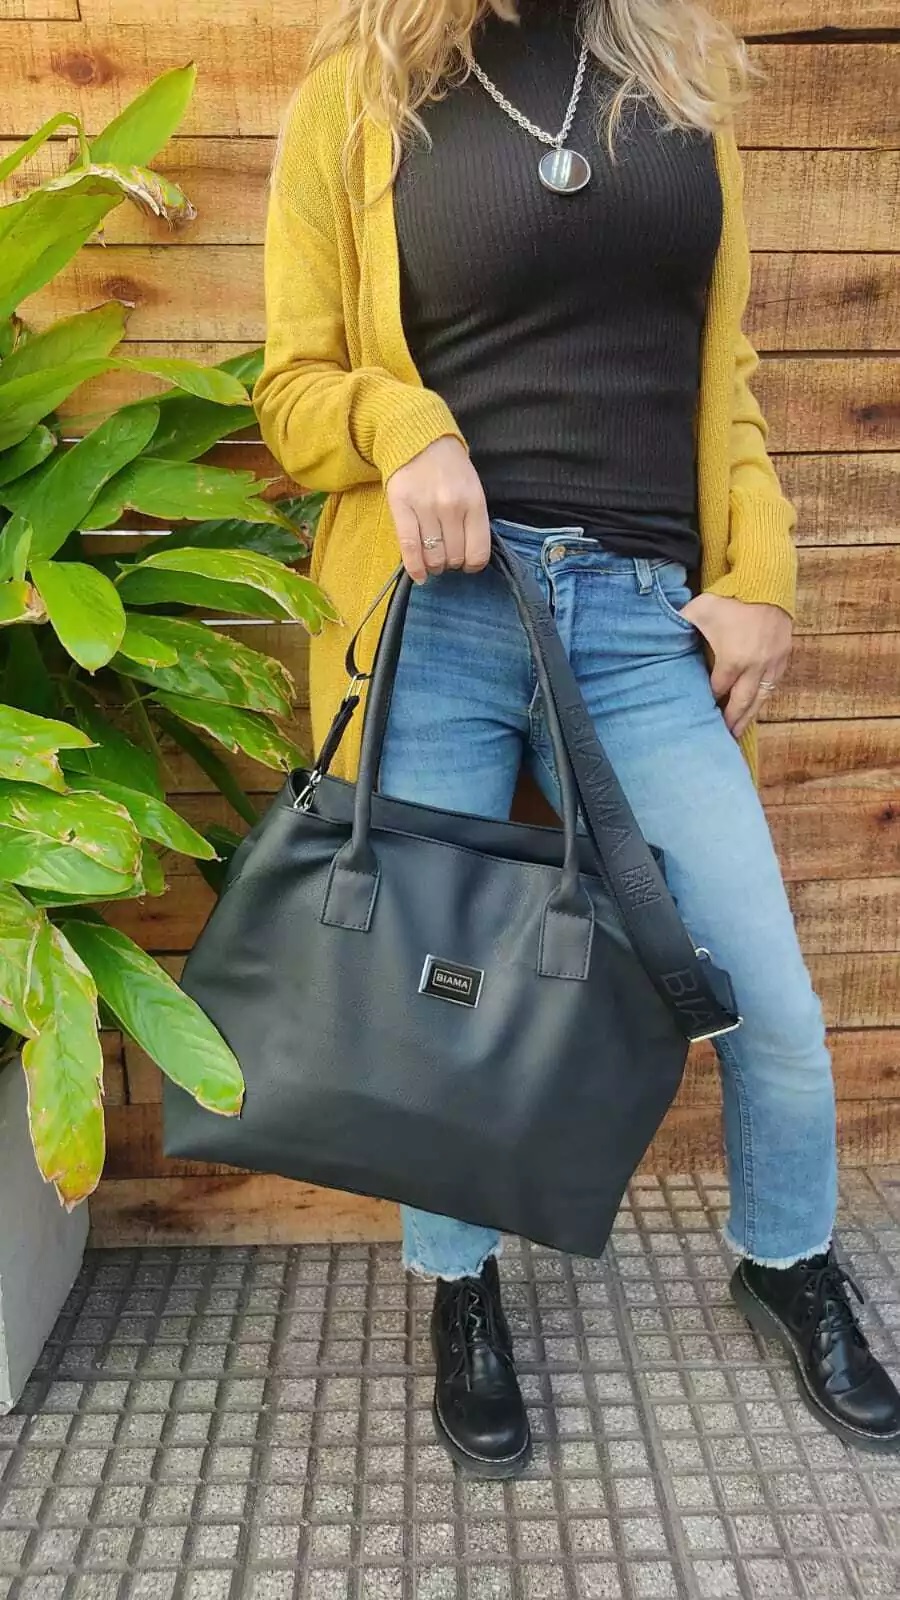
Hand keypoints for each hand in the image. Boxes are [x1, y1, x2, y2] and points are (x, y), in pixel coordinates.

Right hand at [385, 437, 490, 583]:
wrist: (419, 439)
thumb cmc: (449, 468)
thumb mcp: (472, 489)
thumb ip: (473, 519)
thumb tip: (469, 555)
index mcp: (474, 502)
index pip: (478, 552)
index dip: (472, 565)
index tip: (466, 564)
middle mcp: (452, 507)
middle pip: (454, 557)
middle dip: (451, 564)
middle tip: (446, 558)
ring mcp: (426, 508)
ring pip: (433, 556)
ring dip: (434, 566)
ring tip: (433, 561)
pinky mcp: (401, 507)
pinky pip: (409, 547)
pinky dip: (415, 568)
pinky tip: (419, 576)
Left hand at [679, 592, 792, 739]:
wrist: (765, 580)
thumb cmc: (729, 596)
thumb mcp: (697, 610)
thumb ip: (677, 626)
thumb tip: (651, 634)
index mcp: (732, 659)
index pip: (718, 690)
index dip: (709, 700)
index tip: (699, 710)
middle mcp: (755, 666)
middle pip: (741, 703)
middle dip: (730, 721)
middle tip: (721, 738)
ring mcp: (772, 662)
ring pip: (761, 698)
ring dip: (749, 716)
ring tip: (738, 732)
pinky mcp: (783, 655)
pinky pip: (774, 684)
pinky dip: (764, 697)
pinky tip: (756, 706)